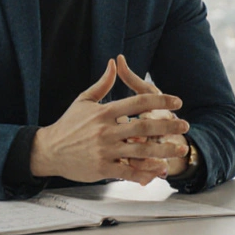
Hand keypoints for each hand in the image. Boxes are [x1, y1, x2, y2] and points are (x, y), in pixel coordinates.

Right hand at [29, 59, 187, 184]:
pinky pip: (129, 171)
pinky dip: (146, 172)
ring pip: (141, 150)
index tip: (176, 101)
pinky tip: (159, 170)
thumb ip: (103, 83)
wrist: (49, 150)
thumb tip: (114, 63)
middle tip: (185, 125)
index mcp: (104, 112)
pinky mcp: (103, 168)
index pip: (137, 102)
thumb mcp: (84, 100)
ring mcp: (105, 151)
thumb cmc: (68, 125)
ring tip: (179, 148)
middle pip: (145, 126)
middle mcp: (106, 131)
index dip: (160, 100)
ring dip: (164, 150)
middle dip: (168, 125)